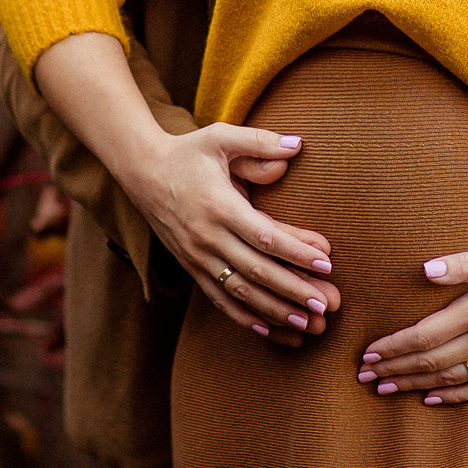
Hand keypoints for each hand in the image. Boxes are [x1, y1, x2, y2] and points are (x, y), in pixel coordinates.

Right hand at [125, 122, 343, 344]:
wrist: (141, 172)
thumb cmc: (188, 152)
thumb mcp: (220, 137)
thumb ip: (260, 142)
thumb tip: (298, 145)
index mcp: (220, 206)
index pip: (265, 236)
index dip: (297, 251)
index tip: (327, 262)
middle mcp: (208, 237)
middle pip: (257, 271)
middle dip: (294, 290)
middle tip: (326, 304)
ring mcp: (198, 257)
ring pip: (240, 293)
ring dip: (275, 312)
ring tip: (308, 324)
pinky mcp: (191, 267)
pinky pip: (220, 299)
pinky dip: (245, 318)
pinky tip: (271, 330)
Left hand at [356, 237, 467, 403]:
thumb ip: (465, 263)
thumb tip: (425, 270)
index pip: (425, 336)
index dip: (394, 347)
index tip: (368, 353)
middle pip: (432, 362)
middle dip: (395, 369)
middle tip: (364, 376)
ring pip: (450, 380)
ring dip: (415, 385)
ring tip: (386, 388)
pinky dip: (452, 397)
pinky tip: (432, 399)